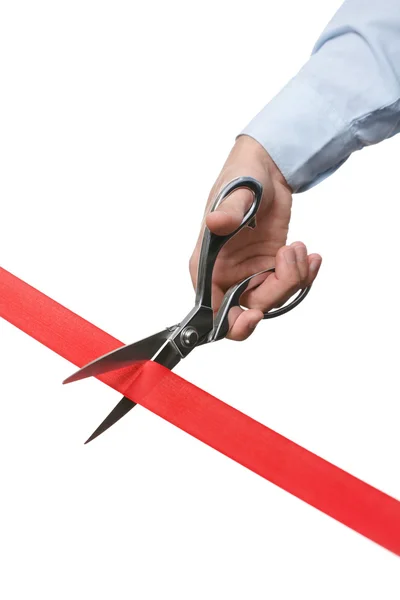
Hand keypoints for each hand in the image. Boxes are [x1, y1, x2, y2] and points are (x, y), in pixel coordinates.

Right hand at [189, 135, 321, 340]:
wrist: (268, 168)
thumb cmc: (242, 176)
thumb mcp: (236, 192)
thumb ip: (229, 211)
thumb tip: (216, 223)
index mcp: (207, 265)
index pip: (212, 311)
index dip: (232, 323)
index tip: (255, 315)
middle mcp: (226, 275)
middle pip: (251, 308)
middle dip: (278, 290)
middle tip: (290, 260)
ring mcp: (250, 273)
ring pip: (275, 299)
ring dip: (295, 278)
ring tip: (299, 247)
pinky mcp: (271, 267)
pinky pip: (289, 287)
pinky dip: (305, 275)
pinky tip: (310, 254)